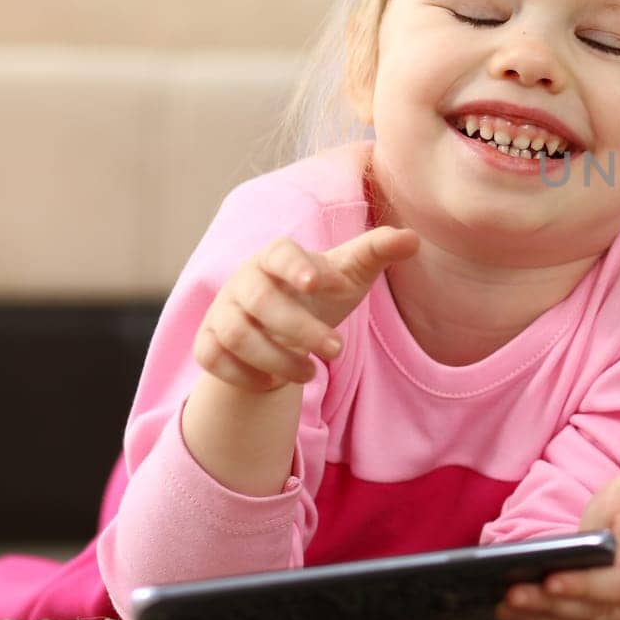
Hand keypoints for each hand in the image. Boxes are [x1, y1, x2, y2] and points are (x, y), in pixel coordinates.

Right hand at [192, 226, 419, 393]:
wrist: (280, 329)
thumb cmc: (320, 294)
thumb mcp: (350, 275)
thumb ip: (378, 252)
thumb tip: (413, 238)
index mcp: (278, 256)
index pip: (279, 253)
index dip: (295, 265)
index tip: (315, 281)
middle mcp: (244, 280)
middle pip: (260, 301)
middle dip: (300, 329)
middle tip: (337, 349)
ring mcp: (221, 311)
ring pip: (235, 335)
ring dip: (276, 359)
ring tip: (310, 372)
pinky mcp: (207, 341)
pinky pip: (212, 359)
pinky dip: (244, 375)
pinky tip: (273, 382)